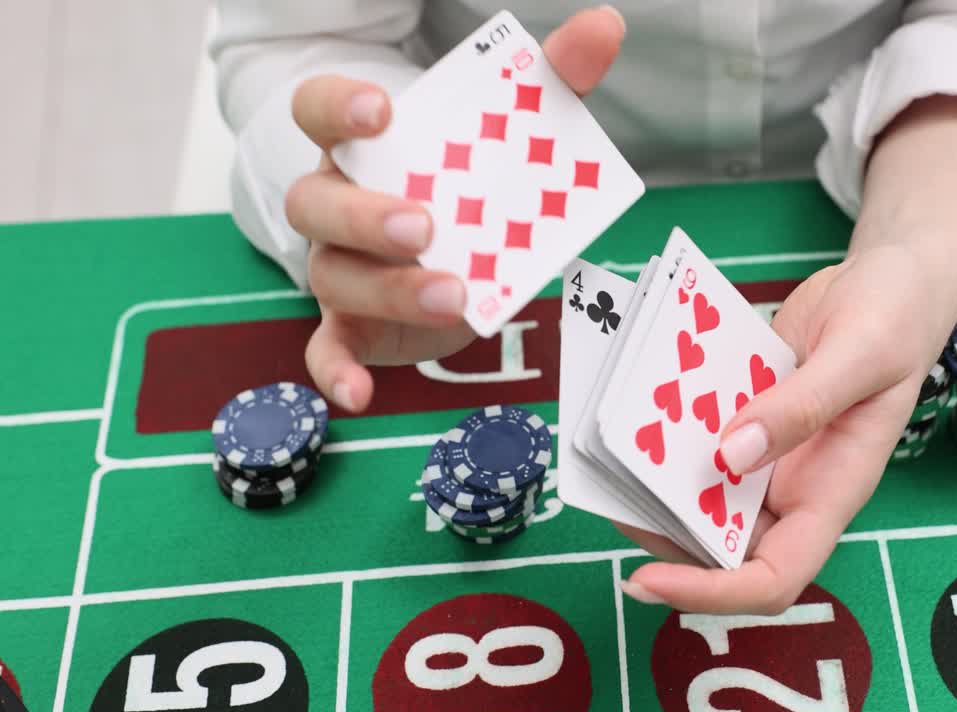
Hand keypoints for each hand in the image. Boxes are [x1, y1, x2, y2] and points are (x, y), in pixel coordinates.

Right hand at [286, 6, 626, 412]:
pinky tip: (359, 395)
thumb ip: (553, 82)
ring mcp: (339, 267)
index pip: (320, 110)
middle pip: (317, 202)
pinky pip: (325, 351)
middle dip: (367, 214)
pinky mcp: (353, 326)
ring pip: (333, 277)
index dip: (340, 108)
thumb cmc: (475, 183)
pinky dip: (334, 374)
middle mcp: (337, 204)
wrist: (463, 250)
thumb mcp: (516, 132)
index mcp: (364, 145)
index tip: (383, 113)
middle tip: (427, 225)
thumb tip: (605, 25)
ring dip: (388, 289)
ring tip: (454, 294)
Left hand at [616, 244, 953, 613]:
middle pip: (722, 548)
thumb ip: (803, 405)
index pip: (774, 576)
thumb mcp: (862, 353)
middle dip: (662, 537)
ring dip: (654, 489)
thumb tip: (730, 456)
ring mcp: (766, 456)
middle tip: (608, 496)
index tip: (647, 577)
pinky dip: (665, 438)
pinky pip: (698, 444)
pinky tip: (632, 412)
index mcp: (832, 491)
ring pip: (702, 500)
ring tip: (606, 459)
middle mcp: (794, 486)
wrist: (888, 280)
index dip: (712, 592)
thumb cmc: (897, 318)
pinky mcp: (743, 419)